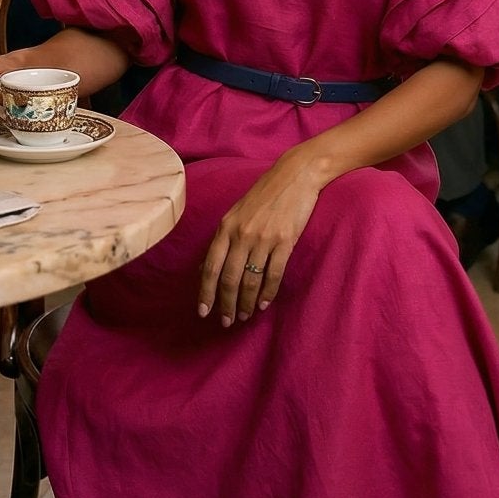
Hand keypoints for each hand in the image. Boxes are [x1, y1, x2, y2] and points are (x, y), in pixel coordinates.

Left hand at [198, 146, 326, 327]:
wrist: (295, 175)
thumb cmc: (264, 194)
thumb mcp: (235, 212)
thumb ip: (222, 239)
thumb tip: (205, 268)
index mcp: (226, 226)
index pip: (211, 266)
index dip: (206, 292)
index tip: (203, 312)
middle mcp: (242, 234)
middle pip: (229, 278)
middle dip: (226, 303)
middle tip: (226, 321)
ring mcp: (264, 238)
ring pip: (251, 279)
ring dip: (246, 302)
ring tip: (244, 316)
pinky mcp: (285, 241)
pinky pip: (274, 274)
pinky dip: (268, 292)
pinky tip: (264, 304)